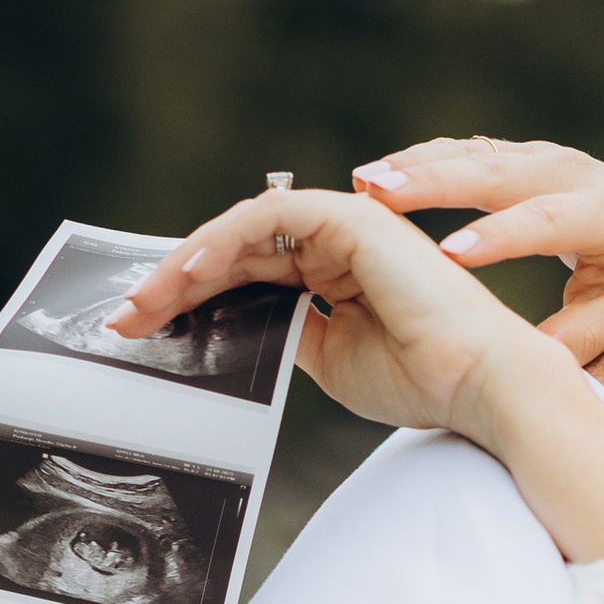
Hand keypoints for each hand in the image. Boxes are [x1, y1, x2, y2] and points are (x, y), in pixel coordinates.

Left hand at [111, 184, 552, 442]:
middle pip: (237, 250)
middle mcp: (339, 243)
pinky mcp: (353, 219)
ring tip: (147, 301)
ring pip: (244, 229)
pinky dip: (225, 241)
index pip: (248, 274)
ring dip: (188, 263)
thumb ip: (285, 333)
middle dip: (174, 283)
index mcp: (337, 274)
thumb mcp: (329, 362)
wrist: (478, 386)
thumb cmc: (422, 380)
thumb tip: (236, 325)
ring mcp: (347, 226)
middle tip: (125, 317)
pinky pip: (270, 217)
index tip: (143, 328)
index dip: (191, 298)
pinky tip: (192, 274)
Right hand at [352, 136, 603, 360]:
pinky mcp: (523, 157)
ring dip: (416, 166)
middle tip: (375, 193)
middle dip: (436, 183)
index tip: (448, 257)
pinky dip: (423, 163)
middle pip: (499, 173)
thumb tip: (525, 360)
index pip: (549, 221)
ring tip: (362, 182)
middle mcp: (577, 175)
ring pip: (475, 154)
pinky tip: (377, 179)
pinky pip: (468, 154)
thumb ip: (573, 340)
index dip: (500, 237)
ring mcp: (548, 159)